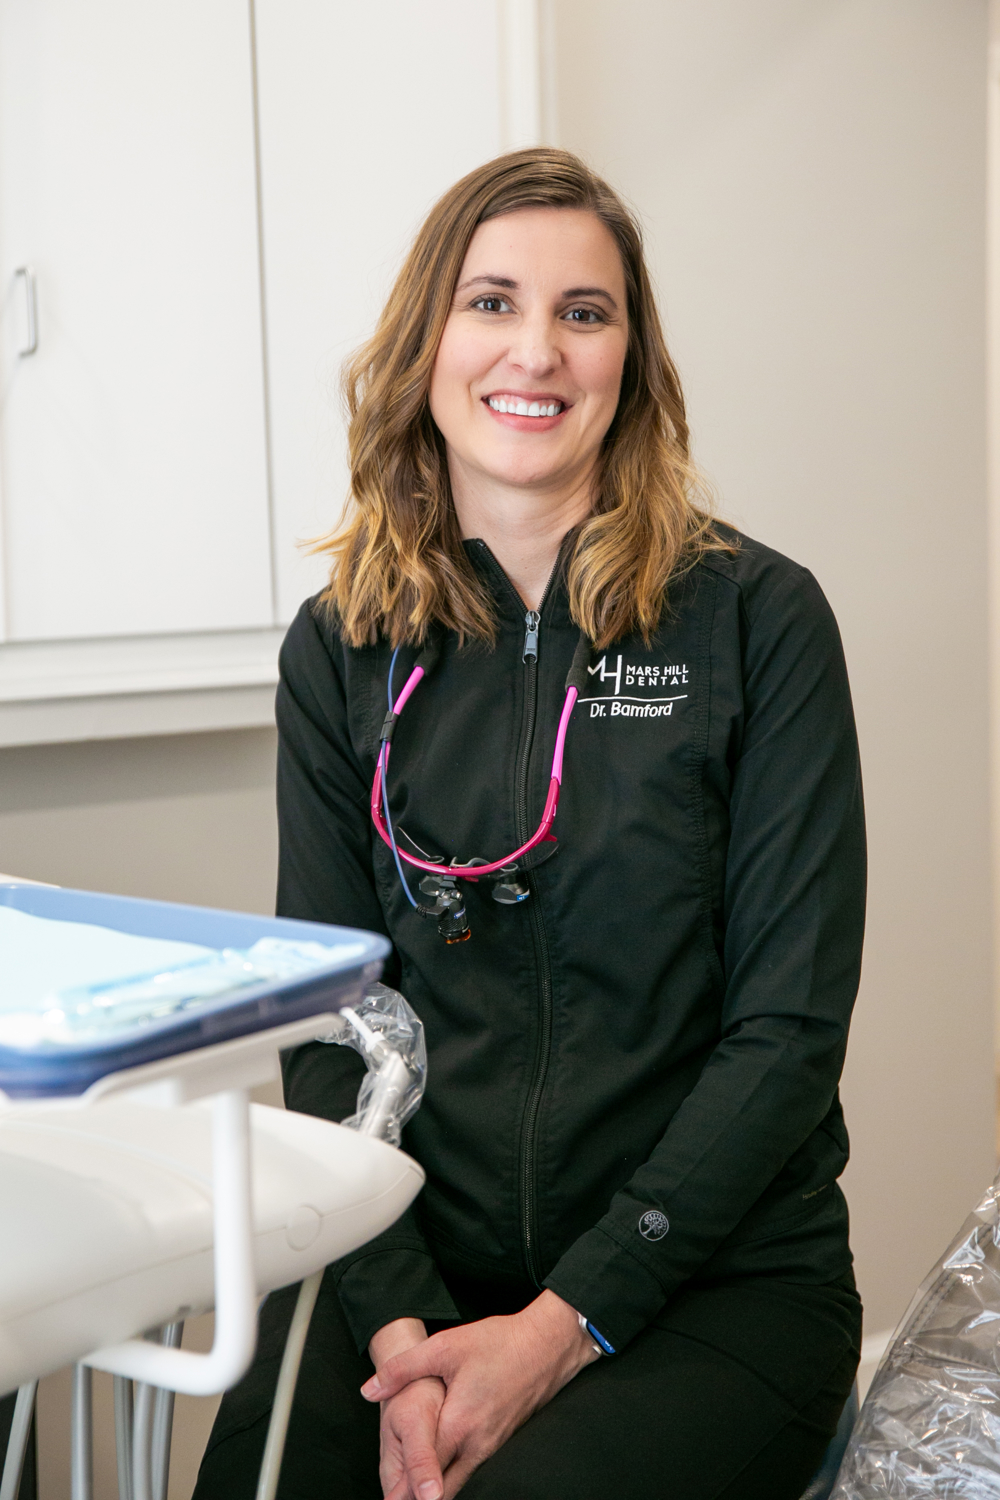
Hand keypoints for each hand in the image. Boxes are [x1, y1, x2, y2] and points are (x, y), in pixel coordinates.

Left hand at [362, 1291, 599, 1496]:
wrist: (548, 1344)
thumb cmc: (498, 1343)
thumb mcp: (445, 1346)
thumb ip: (403, 1369)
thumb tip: (369, 1390)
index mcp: (459, 1424)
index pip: (423, 1471)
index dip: (403, 1488)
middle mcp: (477, 1445)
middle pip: (442, 1489)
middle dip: (418, 1497)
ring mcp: (492, 1448)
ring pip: (459, 1484)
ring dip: (435, 1490)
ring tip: (412, 1493)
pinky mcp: (502, 1443)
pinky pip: (473, 1471)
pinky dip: (453, 1478)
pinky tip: (441, 1473)